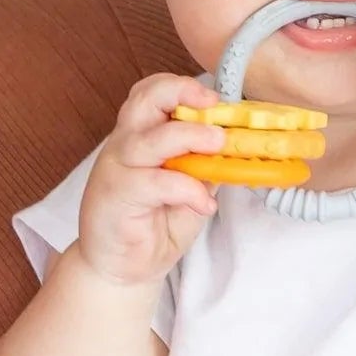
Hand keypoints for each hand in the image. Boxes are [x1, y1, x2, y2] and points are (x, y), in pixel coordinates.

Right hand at [73, 73, 225, 288]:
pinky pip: (155, 182)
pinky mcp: (116, 195)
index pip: (151, 92)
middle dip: (180, 92)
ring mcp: (117, 168)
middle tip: (213, 106)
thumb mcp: (189, 189)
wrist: (119, 269)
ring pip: (151, 139)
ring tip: (220, 145)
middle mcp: (125, 144)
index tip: (214, 98)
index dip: (181, 86)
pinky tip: (204, 204)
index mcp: (140, 135)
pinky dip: (187, 189)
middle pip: (143, 99)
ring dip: (191, 136)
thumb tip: (240, 146)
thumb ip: (204, 166)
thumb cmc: (152, 225)